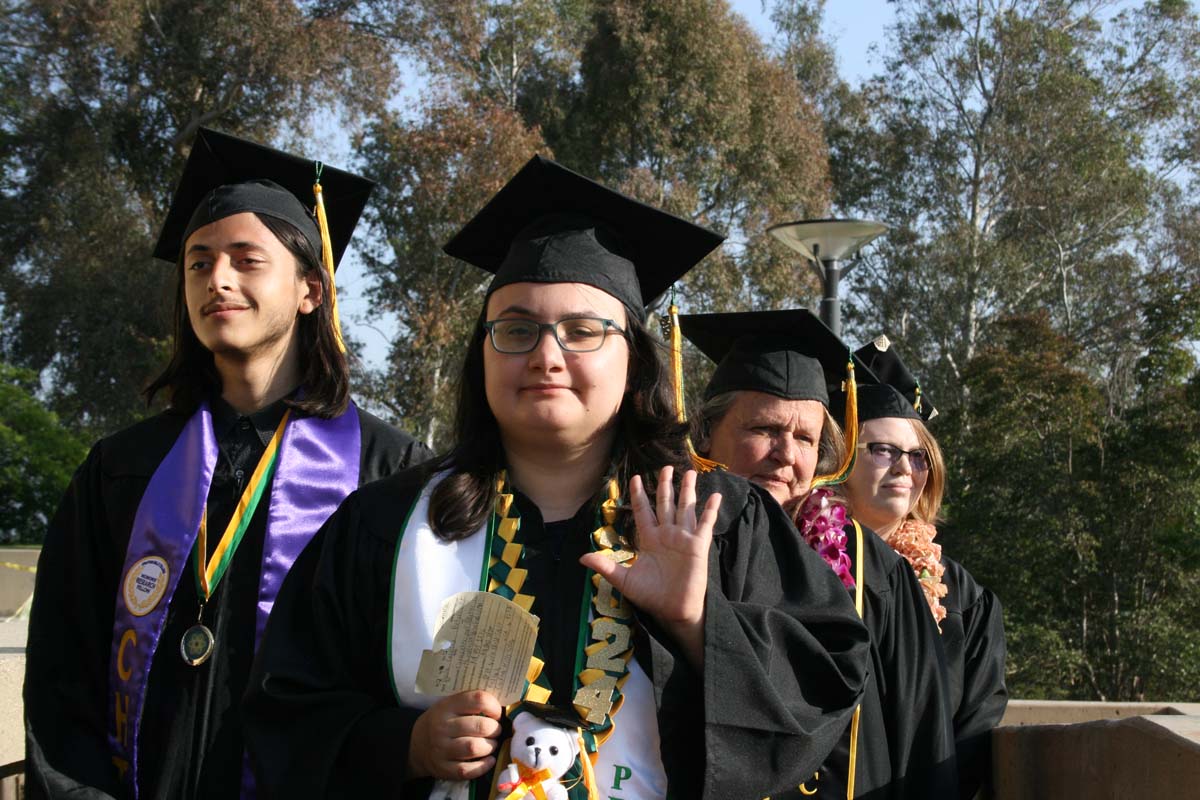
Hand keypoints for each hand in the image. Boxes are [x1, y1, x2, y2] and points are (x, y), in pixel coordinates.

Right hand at [407, 690, 501, 780]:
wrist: (417, 745)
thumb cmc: (443, 721)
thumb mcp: (451, 705)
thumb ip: (472, 702)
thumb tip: (504, 704)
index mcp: (447, 706)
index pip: (478, 700)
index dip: (494, 706)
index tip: (497, 713)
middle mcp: (442, 727)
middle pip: (481, 726)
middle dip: (495, 729)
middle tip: (495, 730)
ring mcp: (441, 749)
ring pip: (475, 748)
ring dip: (490, 746)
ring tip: (490, 744)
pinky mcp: (443, 769)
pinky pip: (469, 770)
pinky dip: (484, 766)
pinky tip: (489, 759)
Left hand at [580, 467, 720, 664]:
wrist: (672, 611)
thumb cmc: (651, 596)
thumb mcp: (624, 580)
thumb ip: (605, 566)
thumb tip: (581, 557)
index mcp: (649, 539)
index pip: (643, 510)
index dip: (639, 494)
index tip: (635, 477)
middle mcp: (667, 534)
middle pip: (665, 503)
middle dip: (665, 485)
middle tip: (666, 466)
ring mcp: (683, 538)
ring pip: (685, 508)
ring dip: (688, 490)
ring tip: (690, 472)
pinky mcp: (698, 546)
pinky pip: (705, 524)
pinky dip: (711, 510)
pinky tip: (715, 496)